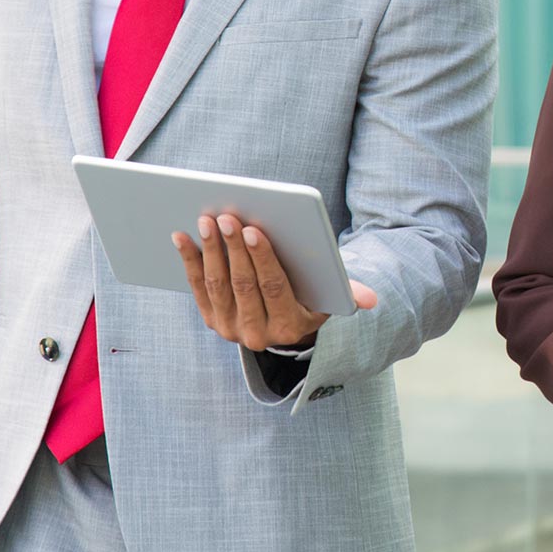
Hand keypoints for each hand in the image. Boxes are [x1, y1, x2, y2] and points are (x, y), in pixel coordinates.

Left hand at [174, 215, 376, 350]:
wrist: (287, 326)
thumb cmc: (313, 297)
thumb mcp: (331, 297)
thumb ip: (349, 293)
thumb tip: (371, 299)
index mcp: (290, 327)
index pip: (274, 288)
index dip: (263, 258)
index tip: (254, 229)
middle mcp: (258, 335)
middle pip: (243, 285)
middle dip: (234, 248)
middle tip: (227, 216)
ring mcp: (231, 330)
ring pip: (218, 285)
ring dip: (210, 251)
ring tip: (206, 220)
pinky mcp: (212, 320)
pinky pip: (197, 288)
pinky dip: (189, 261)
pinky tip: (181, 236)